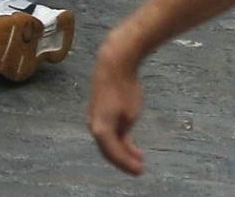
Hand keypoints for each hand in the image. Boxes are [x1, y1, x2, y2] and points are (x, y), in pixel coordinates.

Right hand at [88, 38, 144, 175]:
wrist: (114, 63)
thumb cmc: (124, 88)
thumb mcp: (131, 115)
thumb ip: (125, 134)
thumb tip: (123, 141)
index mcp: (100, 129)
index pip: (114, 154)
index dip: (127, 165)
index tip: (141, 171)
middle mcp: (93, 124)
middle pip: (108, 151)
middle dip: (124, 160)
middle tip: (139, 168)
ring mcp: (94, 116)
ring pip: (107, 141)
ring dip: (122, 150)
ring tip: (139, 156)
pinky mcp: (98, 109)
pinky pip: (107, 129)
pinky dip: (119, 138)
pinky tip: (131, 141)